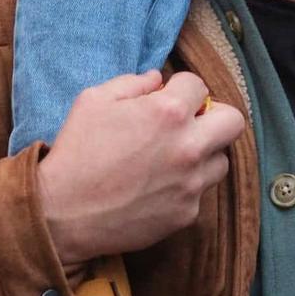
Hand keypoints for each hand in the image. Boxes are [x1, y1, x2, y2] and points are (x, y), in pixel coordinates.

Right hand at [36, 70, 246, 266]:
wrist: (61, 215)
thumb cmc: (75, 153)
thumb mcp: (93, 101)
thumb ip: (132, 83)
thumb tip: (158, 79)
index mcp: (168, 112)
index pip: (199, 85)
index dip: (181, 88)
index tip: (168, 97)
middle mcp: (189, 147)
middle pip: (233, 121)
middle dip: (214, 116)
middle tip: (190, 124)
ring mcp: (191, 183)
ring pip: (221, 160)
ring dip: (203, 154)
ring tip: (173, 158)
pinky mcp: (186, 214)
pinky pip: (200, 193)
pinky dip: (185, 186)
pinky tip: (158, 187)